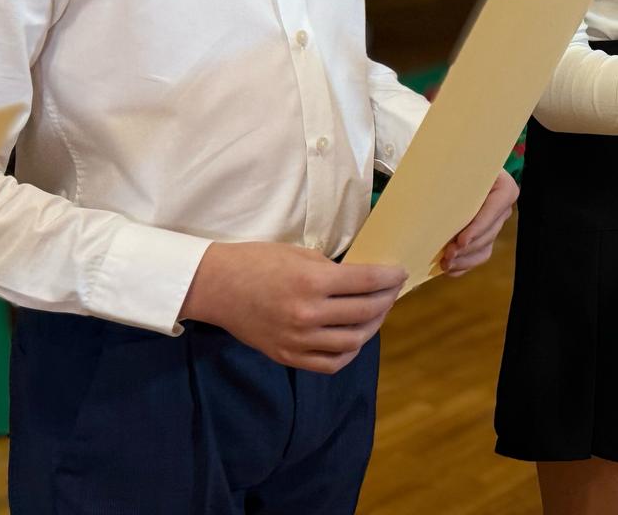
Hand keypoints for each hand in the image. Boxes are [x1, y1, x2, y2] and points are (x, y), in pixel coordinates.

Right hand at [180, 242, 405, 373]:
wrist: (216, 287)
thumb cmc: (258, 262)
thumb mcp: (301, 254)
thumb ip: (333, 270)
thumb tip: (365, 279)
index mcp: (312, 282)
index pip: (368, 282)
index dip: (391, 277)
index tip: (400, 272)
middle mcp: (308, 314)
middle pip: (365, 312)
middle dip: (387, 298)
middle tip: (392, 290)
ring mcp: (298, 340)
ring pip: (353, 341)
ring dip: (373, 326)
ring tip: (377, 312)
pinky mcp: (287, 356)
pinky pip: (330, 363)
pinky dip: (349, 351)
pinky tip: (354, 337)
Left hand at [440, 169, 519, 276]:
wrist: (448, 166)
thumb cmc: (449, 162)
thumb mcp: (453, 166)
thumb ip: (447, 177)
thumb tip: (432, 190)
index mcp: (502, 185)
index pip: (496, 208)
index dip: (479, 227)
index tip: (460, 240)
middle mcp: (502, 205)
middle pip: (490, 232)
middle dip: (468, 247)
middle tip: (447, 255)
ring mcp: (494, 222)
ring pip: (485, 247)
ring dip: (465, 259)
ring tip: (445, 263)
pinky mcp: (484, 235)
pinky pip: (479, 255)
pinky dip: (464, 265)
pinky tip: (450, 269)